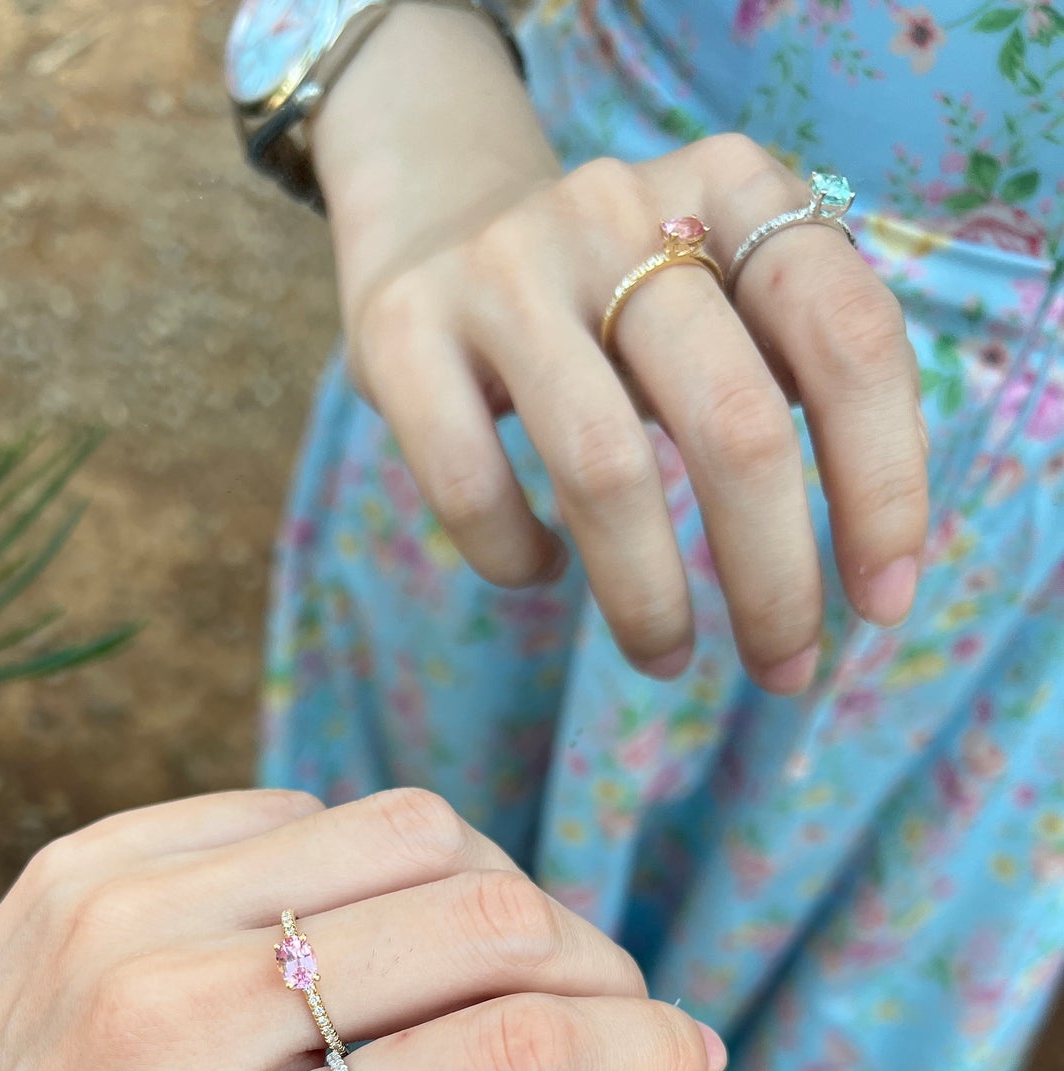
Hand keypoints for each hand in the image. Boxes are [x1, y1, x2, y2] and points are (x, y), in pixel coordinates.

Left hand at [0, 787, 721, 1070]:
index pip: (507, 1061)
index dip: (638, 1047)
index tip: (689, 1056)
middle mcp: (174, 1024)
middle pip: (479, 924)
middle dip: (594, 966)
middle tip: (613, 1017)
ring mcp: (124, 917)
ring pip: (411, 836)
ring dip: (504, 897)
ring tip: (509, 972)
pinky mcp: (95, 854)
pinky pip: (307, 815)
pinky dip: (382, 871)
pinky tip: (374, 944)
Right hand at [313, 5, 930, 693]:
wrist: (434, 214)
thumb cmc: (614, 294)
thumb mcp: (718, 288)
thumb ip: (795, 370)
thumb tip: (862, 563)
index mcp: (733, 187)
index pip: (849, 340)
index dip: (882, 486)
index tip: (879, 604)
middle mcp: (621, 210)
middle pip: (737, 424)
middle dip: (774, 579)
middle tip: (783, 667)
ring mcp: (505, 267)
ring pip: (606, 468)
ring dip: (650, 598)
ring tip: (665, 656)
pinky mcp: (403, 331)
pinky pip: (472, 485)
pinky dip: (516, 557)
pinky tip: (539, 568)